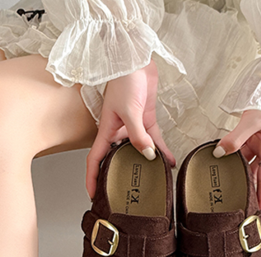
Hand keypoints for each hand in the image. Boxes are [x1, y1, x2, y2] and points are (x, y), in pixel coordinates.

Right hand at [86, 60, 174, 199]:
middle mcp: (117, 132)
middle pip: (115, 159)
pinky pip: (154, 140)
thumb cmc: (124, 79)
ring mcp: (132, 127)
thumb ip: (138, 135)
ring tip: (153, 180)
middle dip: (118, 176)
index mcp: (106, 131)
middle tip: (124, 193)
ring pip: (137, 152)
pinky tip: (169, 160)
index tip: (93, 195)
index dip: (92, 179)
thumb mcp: (129, 111)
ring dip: (145, 164)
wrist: (136, 58)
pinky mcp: (146, 120)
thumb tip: (147, 154)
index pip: (94, 161)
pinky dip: (162, 149)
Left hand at [213, 109, 260, 210]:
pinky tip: (220, 166)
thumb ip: (235, 138)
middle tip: (238, 208)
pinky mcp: (250, 143)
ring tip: (225, 191)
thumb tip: (220, 153)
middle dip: (247, 192)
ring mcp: (257, 148)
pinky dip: (231, 162)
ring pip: (244, 167)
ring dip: (235, 176)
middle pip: (254, 178)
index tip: (258, 213)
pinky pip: (239, 156)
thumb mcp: (252, 120)